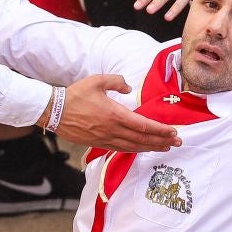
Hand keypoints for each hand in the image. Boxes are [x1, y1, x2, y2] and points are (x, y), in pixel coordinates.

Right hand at [50, 75, 180, 152]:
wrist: (55, 111)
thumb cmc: (76, 95)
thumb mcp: (97, 80)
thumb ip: (116, 81)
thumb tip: (127, 87)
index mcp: (116, 115)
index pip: (144, 125)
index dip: (161, 130)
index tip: (173, 132)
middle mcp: (113, 130)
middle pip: (142, 139)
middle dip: (161, 141)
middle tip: (177, 143)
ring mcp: (106, 139)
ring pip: (133, 147)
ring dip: (151, 148)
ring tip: (164, 148)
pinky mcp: (98, 143)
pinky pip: (121, 149)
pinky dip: (135, 150)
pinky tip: (141, 149)